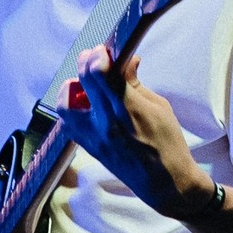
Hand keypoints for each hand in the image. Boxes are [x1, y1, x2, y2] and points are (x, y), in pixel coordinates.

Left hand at [54, 45, 215, 218]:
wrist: (164, 182)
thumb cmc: (168, 143)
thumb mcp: (159, 106)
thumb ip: (135, 83)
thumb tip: (126, 61)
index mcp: (127, 108)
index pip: (100, 72)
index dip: (100, 54)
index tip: (105, 50)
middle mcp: (105, 121)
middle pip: (82, 80)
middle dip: (87, 62)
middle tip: (95, 58)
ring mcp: (92, 136)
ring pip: (65, 103)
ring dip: (73, 88)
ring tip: (86, 86)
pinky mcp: (88, 147)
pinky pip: (69, 123)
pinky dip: (73, 109)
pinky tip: (87, 107)